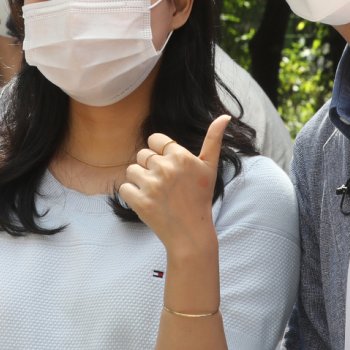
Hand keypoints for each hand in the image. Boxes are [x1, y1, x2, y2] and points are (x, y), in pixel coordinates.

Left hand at [119, 115, 229, 257]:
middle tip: (164, 184)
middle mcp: (165, 168)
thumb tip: (225, 116)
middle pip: (142, 154)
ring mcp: (151, 185)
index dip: (159, 152)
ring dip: (140, 181)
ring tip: (156, 193)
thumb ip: (214, 139)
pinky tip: (147, 202)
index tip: (168, 166)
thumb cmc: (200, 198)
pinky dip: (132, 195)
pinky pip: (124, 188)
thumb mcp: (210, 167)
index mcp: (181, 156)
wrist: (191, 232)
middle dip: (149, 167)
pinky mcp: (139, 202)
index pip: (154, 139)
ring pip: (131, 170)